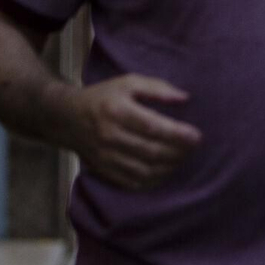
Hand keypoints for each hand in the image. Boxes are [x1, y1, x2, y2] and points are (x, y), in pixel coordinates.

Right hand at [71, 75, 199, 190]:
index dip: (177, 134)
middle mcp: (109, 135)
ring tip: (183, 158)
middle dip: (178, 152)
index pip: (152, 126)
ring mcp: (106, 156)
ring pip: (144, 170)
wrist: (67, 118)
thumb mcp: (128, 82)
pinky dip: (154, 180)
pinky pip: (133, 182)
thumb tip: (185, 98)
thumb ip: (157, 88)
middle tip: (194, 147)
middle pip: (151, 151)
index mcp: (116, 110)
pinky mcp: (104, 171)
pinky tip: (166, 170)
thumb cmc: (104, 97)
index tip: (197, 136)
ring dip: (169, 167)